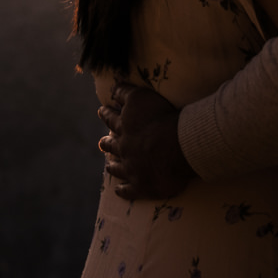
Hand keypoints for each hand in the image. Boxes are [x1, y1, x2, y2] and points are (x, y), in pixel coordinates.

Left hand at [96, 82, 193, 200]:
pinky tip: (119, 190)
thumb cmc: (161, 118)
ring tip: (109, 166)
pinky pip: (128, 190)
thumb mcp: (141, 97)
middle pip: (111, 146)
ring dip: (113, 167)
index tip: (101, 111)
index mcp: (124, 128)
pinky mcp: (142, 186)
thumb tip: (111, 86)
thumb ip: (126, 91)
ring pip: (117, 169)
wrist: (176, 147)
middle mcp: (124, 149)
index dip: (106, 114)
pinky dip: (123, 190)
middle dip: (106, 143)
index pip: (112, 119)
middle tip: (101, 142)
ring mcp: (131, 169)